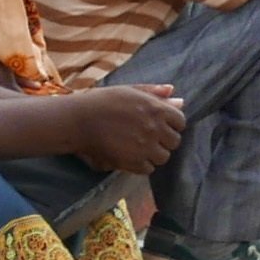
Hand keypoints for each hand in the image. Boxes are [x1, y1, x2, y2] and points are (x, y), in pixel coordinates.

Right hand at [69, 82, 188, 174]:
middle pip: (174, 141)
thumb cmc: (101, 101)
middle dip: (163, 140)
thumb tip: (179, 99)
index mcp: (156, 108)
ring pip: (163, 157)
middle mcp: (155, 128)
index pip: (181, 121)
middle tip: (147, 137)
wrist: (79, 120)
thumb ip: (155, 94)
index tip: (159, 125)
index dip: (171, 124)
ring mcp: (146, 146)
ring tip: (137, 148)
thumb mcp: (129, 91)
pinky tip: (130, 156)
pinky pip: (148, 168)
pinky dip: (141, 165)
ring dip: (153, 154)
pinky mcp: (134, 161)